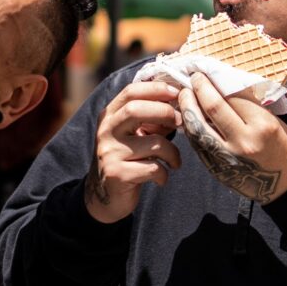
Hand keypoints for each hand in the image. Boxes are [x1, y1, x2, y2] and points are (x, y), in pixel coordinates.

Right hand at [84, 79, 183, 222]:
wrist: (105, 196)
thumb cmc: (127, 159)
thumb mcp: (134, 134)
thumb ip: (150, 118)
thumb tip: (180, 104)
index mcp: (110, 116)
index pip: (131, 92)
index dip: (157, 89)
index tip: (178, 93)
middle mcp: (106, 131)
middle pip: (135, 110)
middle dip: (165, 112)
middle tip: (181, 122)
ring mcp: (109, 153)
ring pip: (153, 143)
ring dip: (172, 152)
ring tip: (175, 161)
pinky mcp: (116, 175)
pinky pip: (153, 168)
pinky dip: (164, 174)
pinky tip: (161, 178)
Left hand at [184, 73, 286, 203]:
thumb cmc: (285, 148)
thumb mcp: (275, 122)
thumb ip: (251, 107)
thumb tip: (225, 88)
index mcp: (262, 125)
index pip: (233, 96)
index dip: (216, 82)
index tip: (207, 72)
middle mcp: (243, 140)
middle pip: (213, 109)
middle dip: (199, 89)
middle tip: (194, 78)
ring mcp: (227, 157)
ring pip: (198, 127)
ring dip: (188, 107)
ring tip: (185, 94)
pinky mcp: (217, 169)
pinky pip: (198, 144)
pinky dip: (191, 127)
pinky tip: (189, 116)